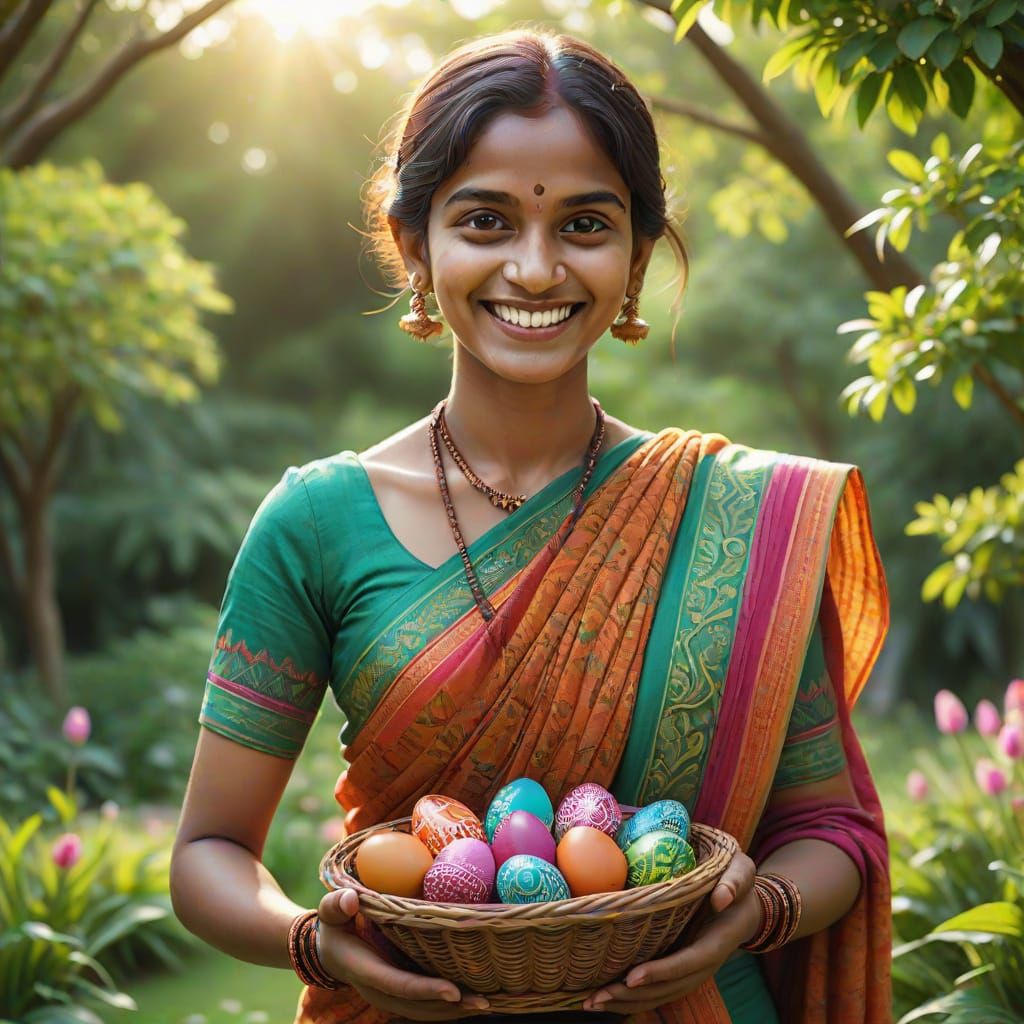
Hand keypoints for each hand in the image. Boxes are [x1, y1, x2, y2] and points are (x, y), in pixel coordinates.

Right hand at [316, 888, 490, 1019]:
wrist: (328, 950)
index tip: (454, 991)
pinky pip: (425, 1004)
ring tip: (486, 1002)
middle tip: (484, 1001)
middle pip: (418, 1006)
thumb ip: (337, 905)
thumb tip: (350, 900)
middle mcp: (379, 990)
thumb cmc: (335, 924)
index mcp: (365, 970)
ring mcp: (390, 995)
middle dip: (450, 1007)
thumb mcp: (331, 911)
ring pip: (424, 1011)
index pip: (399, 984)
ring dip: (454, 1010)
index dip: (426, 990)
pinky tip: (472, 997)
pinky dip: (449, 1005)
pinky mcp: (400, 993)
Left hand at [582, 851, 758, 1013]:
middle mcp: (703, 965)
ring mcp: (691, 971)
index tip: (632, 977)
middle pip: (668, 987)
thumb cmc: (739, 885)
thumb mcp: (741, 873)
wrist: (747, 908)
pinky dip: (632, 998)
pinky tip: (606, 998)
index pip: (687, 963)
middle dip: (633, 995)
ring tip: (592, 1002)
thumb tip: (720, 898)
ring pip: (660, 994)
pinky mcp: (680, 969)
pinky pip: (658, 989)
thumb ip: (734, 883)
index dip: (660, 972)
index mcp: (715, 943)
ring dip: (627, 1002)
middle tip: (597, 996)